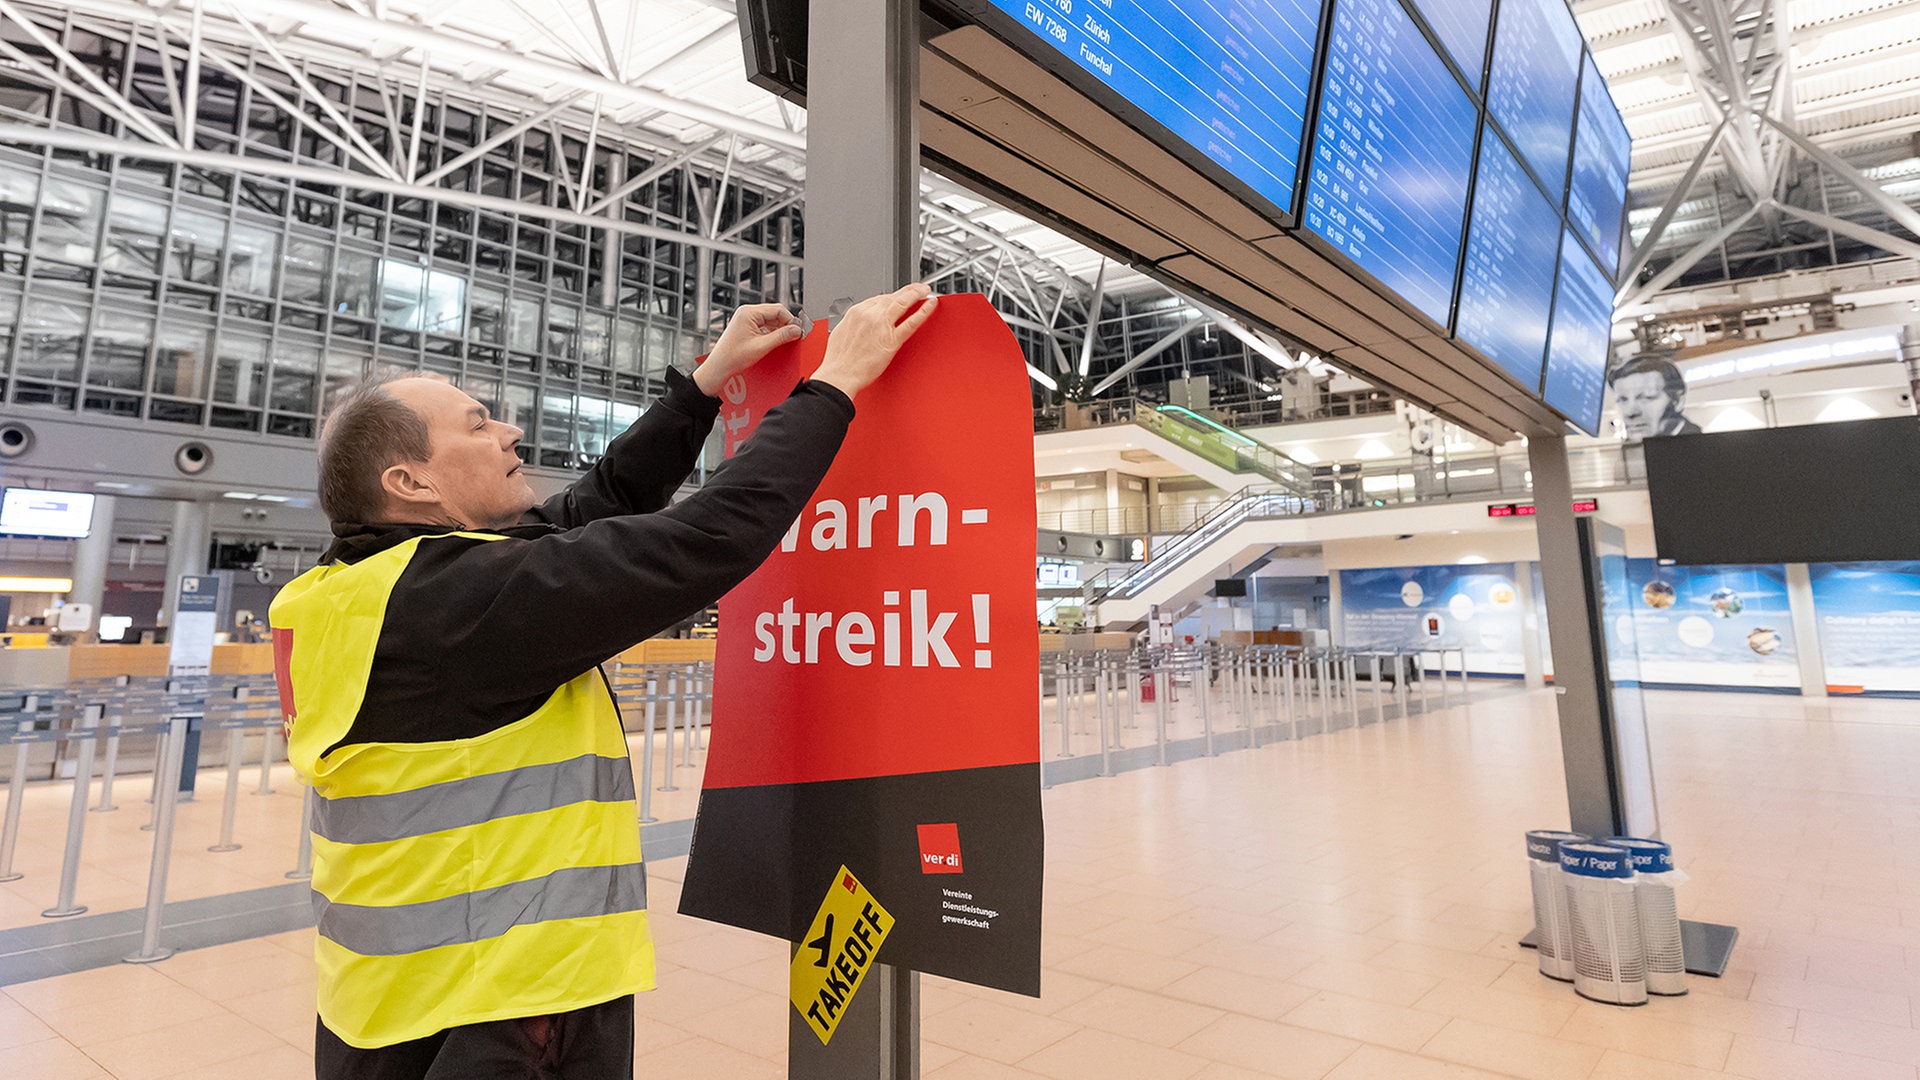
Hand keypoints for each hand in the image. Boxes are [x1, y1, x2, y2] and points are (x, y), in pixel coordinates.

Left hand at [696, 303, 805, 395]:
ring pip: (771, 319)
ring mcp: (746, 319)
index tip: (798, 331)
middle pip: (775, 313)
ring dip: (780, 329)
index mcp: (748, 313)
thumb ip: (781, 336)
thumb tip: (796, 330)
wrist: (719, 367)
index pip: (778, 310)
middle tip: (795, 336)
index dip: (790, 320)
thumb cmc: (733, 357)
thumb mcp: (761, 346)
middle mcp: (747, 312)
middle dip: (786, 324)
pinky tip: (776, 341)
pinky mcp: (746, 326)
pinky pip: (765, 325)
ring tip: (786, 340)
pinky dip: (773, 332)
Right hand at [810, 284, 938, 399]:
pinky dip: (923, 311)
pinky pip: (911, 322)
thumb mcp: (841, 332)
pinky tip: (930, 304)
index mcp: (856, 312)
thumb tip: (860, 323)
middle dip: (907, 290)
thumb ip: (854, 323)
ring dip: (916, 293)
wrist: (840, 375)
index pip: (879, 298)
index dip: (892, 296)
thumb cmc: (839, 360)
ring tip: (925, 291)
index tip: (898, 295)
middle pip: (892, 296)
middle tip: (917, 288)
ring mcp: (882, 326)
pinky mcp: (892, 340)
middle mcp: (870, 315)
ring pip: (903, 302)